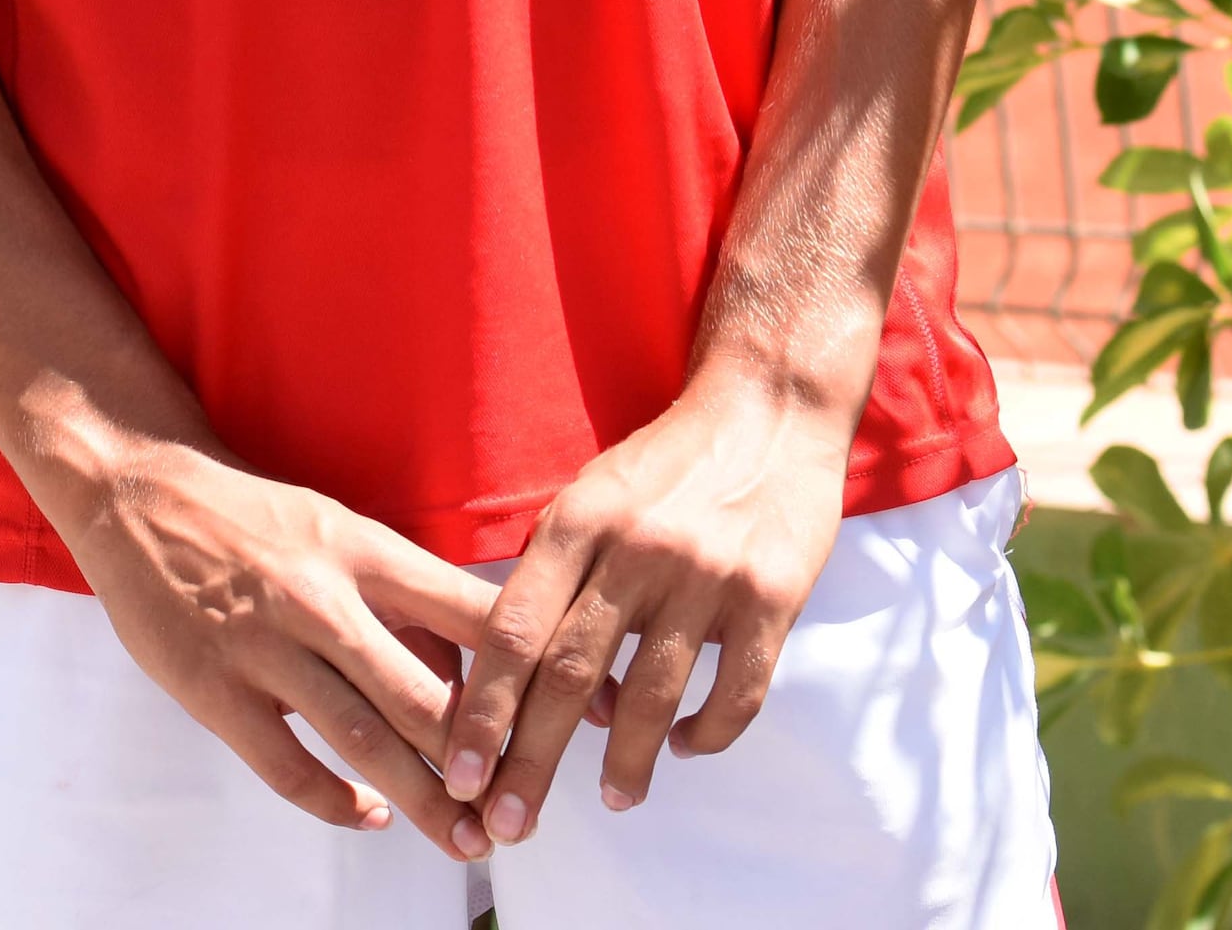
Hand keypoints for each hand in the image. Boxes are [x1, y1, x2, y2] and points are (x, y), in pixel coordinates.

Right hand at [58, 441, 505, 857]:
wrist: (138, 492)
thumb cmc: (255, 518)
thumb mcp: (341, 530)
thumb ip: (402, 597)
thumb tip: (469, 667)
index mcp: (366, 550)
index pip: (472, 613)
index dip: (531, 670)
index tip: (581, 711)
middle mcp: (323, 599)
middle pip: (426, 695)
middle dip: (482, 762)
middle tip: (521, 809)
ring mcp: (266, 648)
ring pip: (364, 739)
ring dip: (423, 798)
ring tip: (465, 839)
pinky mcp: (216, 691)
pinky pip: (288, 767)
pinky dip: (334, 801)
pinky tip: (366, 815)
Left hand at [439, 364, 853, 841]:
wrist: (770, 407)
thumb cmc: (667, 464)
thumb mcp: (591, 495)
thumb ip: (554, 575)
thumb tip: (521, 678)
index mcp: (578, 520)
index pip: (514, 631)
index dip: (483, 710)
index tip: (459, 772)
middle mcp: (637, 547)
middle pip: (568, 674)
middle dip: (531, 760)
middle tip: (508, 824)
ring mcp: (708, 573)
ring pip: (649, 694)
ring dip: (623, 761)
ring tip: (610, 798)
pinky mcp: (772, 595)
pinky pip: (735, 690)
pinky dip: (705, 734)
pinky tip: (681, 748)